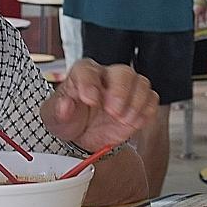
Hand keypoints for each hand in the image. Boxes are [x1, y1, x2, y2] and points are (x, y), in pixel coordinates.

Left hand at [42, 58, 157, 150]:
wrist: (83, 136)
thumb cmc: (69, 120)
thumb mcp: (54, 118)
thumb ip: (58, 110)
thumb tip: (65, 105)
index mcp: (82, 75)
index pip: (87, 70)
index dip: (89, 83)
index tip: (90, 99)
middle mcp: (107, 77)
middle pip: (122, 72)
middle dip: (120, 91)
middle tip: (113, 111)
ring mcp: (125, 89)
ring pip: (141, 83)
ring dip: (135, 103)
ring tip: (123, 119)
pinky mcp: (138, 103)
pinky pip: (152, 99)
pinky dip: (146, 111)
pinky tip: (134, 122)